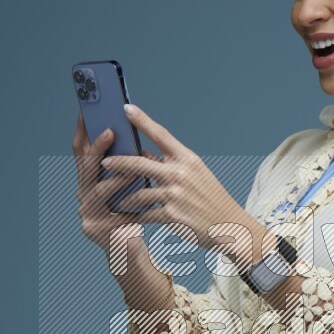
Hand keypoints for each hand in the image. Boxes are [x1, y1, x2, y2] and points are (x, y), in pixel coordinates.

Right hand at [71, 110, 169, 304]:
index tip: (86, 109)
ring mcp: (86, 213)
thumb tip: (133, 131)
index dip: (82, 130)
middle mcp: (82, 194)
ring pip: (97, 190)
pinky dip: (125, 203)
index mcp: (89, 179)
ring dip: (114, 176)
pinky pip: (110, 213)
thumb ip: (127, 163)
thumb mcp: (131, 183)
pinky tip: (140, 197)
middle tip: (111, 131)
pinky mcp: (95, 230)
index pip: (81, 151)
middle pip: (85, 167)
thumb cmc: (136, 212)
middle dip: (97, 148)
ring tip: (130, 166)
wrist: (131, 249)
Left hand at [99, 104, 247, 250]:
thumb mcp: (196, 175)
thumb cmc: (211, 199)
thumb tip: (144, 155)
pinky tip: (128, 218)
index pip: (161, 134)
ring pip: (139, 193)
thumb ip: (171, 165)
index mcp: (188, 159)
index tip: (126, 108)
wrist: (229, 225)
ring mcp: (176, 195)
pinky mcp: (172, 215)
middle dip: (119, 162)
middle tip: (104, 162)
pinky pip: (145, 214)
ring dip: (125, 198)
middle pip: (140, 163)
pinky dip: (135, 217)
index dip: (142, 120)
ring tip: (116, 201)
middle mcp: (181, 174)